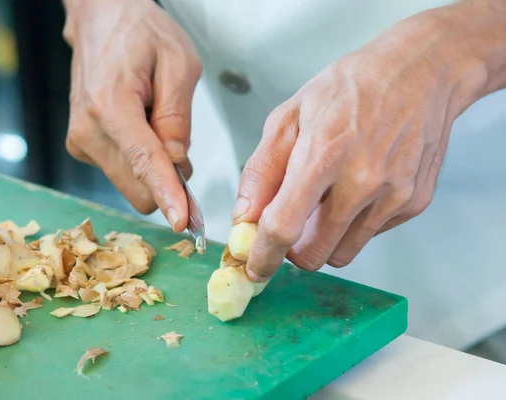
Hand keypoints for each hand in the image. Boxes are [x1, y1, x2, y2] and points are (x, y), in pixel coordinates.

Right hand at [62, 0, 201, 230]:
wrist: (101, 18)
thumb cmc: (139, 32)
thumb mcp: (178, 64)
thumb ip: (177, 118)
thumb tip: (178, 164)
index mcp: (110, 105)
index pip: (143, 162)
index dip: (167, 194)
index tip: (183, 220)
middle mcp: (87, 129)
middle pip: (137, 187)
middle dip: (166, 181)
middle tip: (182, 149)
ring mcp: (80, 141)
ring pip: (131, 184)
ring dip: (154, 169)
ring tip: (156, 123)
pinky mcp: (82, 147)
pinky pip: (122, 172)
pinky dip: (140, 161)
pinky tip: (141, 127)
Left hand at [233, 10, 489, 280]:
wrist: (420, 72)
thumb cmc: (350, 88)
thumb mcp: (290, 116)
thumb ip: (261, 170)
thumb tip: (245, 216)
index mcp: (323, 154)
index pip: (284, 226)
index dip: (263, 256)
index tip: (254, 268)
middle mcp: (363, 180)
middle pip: (315, 254)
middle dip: (294, 251)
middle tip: (290, 228)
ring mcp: (394, 195)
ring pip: (343, 253)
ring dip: (325, 239)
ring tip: (328, 199)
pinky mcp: (414, 203)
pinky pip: (371, 235)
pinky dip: (355, 224)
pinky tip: (358, 189)